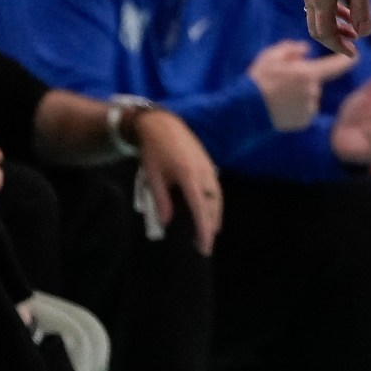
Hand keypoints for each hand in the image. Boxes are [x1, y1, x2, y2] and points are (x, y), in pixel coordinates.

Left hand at [134, 106, 221, 254]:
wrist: (161, 124)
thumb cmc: (154, 150)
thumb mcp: (153, 176)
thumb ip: (161, 200)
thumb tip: (166, 222)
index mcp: (188, 176)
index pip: (200, 209)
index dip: (203, 229)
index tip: (204, 246)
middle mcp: (203, 173)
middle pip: (213, 205)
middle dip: (210, 227)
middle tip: (205, 246)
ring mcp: (208, 166)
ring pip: (217, 197)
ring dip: (215, 215)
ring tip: (209, 231)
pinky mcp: (208, 162)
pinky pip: (216, 187)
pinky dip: (215, 202)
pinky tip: (209, 209)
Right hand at [247, 40, 356, 131]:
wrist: (248, 109)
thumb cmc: (259, 80)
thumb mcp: (270, 56)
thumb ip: (290, 49)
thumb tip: (305, 49)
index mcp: (307, 74)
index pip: (334, 66)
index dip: (346, 60)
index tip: (355, 56)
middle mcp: (312, 92)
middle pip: (314, 81)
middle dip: (303, 79)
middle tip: (282, 81)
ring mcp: (308, 108)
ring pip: (310, 97)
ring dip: (300, 94)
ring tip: (279, 96)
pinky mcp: (303, 121)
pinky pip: (305, 111)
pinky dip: (297, 108)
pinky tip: (281, 107)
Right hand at [301, 0, 370, 54]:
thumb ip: (362, 9)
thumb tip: (365, 34)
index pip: (326, 33)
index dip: (340, 47)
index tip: (354, 54)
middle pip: (317, 28)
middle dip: (335, 40)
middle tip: (354, 45)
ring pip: (317, 15)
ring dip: (334, 25)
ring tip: (354, 27)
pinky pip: (316, 3)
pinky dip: (330, 11)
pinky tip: (346, 6)